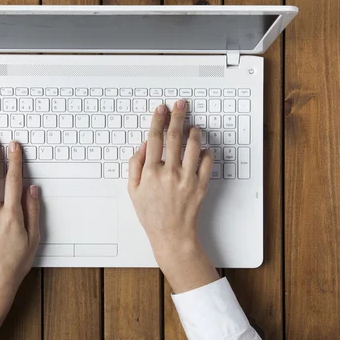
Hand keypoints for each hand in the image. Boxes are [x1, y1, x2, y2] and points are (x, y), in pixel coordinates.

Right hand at [128, 100, 218, 292]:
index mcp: (151, 172)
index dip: (157, 121)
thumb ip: (135, 166)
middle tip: (180, 105)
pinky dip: (205, 152)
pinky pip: (206, 162)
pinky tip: (201, 150)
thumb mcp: (133, 191)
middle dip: (177, 117)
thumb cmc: (151, 214)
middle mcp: (170, 173)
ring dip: (194, 131)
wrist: (171, 234)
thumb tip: (143, 146)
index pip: (154, 139)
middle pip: (174, 137)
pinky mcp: (201, 185)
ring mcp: (187, 178)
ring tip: (193, 126)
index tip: (161, 109)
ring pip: (193, 145)